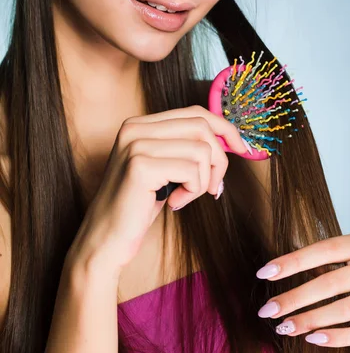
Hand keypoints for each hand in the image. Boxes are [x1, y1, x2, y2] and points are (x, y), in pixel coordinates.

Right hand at [66, 105, 246, 277]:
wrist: (105, 240)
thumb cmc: (138, 206)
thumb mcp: (164, 168)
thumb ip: (185, 146)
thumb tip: (229, 138)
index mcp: (140, 124)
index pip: (195, 112)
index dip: (224, 128)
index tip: (241, 148)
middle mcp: (135, 127)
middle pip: (202, 126)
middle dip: (219, 159)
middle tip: (212, 187)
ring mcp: (135, 144)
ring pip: (201, 149)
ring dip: (203, 180)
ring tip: (185, 197)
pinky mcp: (140, 165)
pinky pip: (192, 170)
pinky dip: (193, 190)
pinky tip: (174, 204)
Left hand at [256, 232, 349, 347]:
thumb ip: (332, 259)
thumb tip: (282, 268)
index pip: (323, 250)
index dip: (292, 262)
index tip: (264, 273)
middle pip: (329, 283)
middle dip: (294, 298)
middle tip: (267, 309)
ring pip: (343, 310)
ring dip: (309, 320)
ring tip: (284, 326)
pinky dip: (337, 337)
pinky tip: (314, 338)